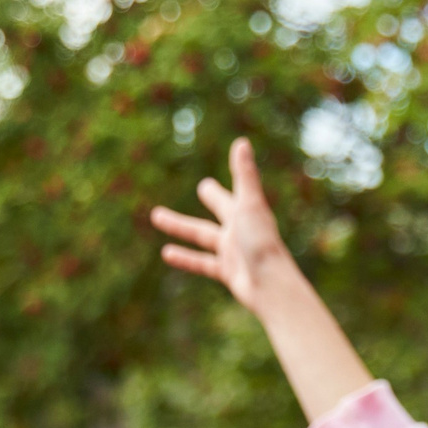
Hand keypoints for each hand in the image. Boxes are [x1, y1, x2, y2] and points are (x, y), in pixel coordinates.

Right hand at [151, 138, 299, 314]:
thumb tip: (242, 142)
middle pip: (221, 209)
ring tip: (156, 216)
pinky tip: (166, 254)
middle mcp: (241, 230)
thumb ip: (244, 175)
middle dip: (213, 198)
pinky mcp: (228, 272)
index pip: (234, 190)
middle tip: (203, 188)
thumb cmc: (262, 244)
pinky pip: (201, 263)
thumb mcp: (250, 205)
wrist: (271, 286)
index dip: (230, 175)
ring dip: (180, 226)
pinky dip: (185, 258)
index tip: (225, 158)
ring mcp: (234, 251)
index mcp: (247, 211)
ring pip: (202, 235)